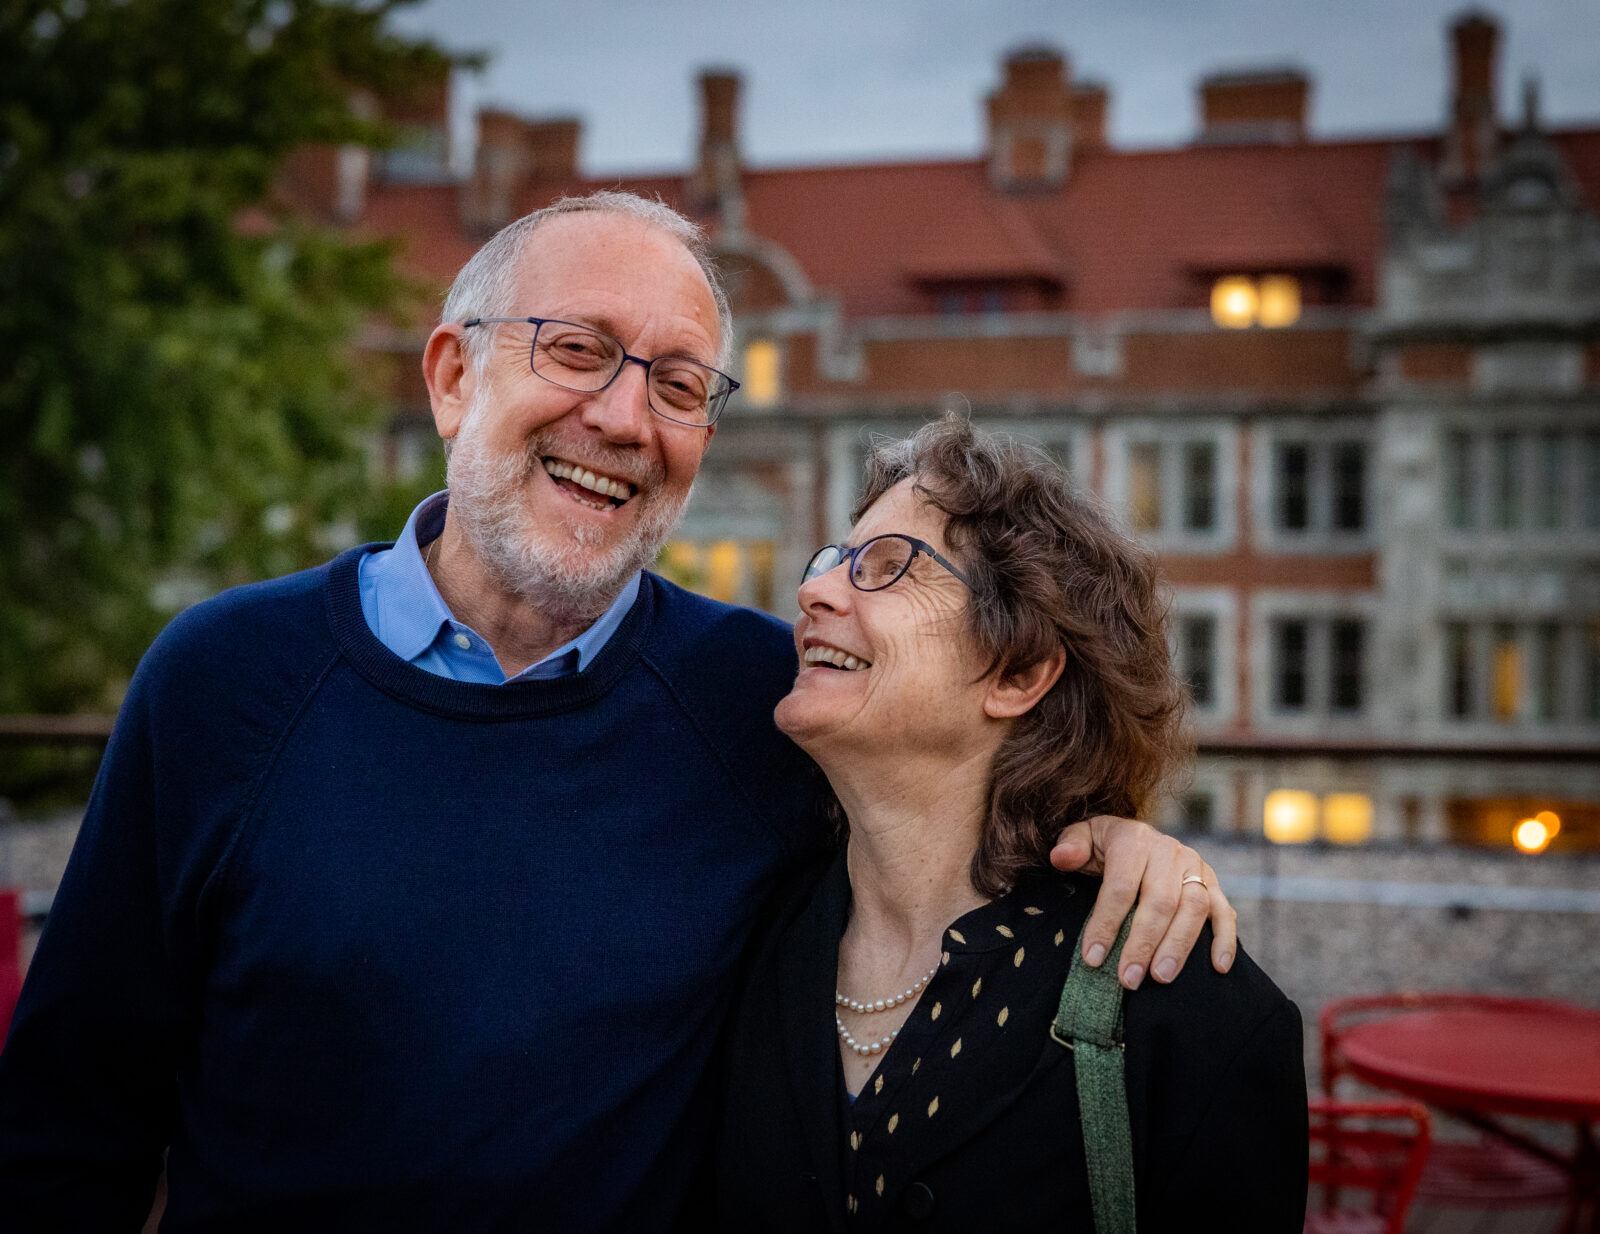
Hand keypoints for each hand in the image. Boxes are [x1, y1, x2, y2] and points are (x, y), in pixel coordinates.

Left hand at [1050, 815, 1235, 989]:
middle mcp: (1169, 851)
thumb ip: (1071, 847)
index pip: (1121, 886)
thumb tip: (1060, 857)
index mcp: (1134, 839)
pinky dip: (1224, 939)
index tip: (1093, 958)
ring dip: (1179, 946)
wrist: (1138, 836)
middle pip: (1160, 901)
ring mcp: (1195, 867)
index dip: (1106, 923)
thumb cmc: (1105, 847)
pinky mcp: (1214, 883)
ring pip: (1195, 908)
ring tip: (1160, 978)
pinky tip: (1218, 967)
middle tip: (1128, 978)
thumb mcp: (1083, 839)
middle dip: (1143, 944)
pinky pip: (1225, 911)